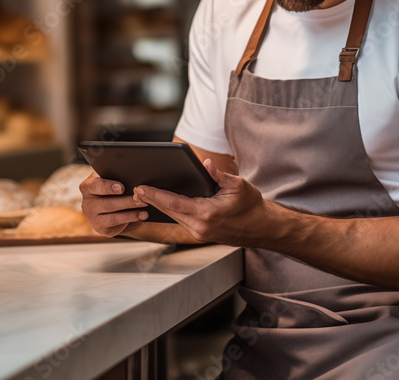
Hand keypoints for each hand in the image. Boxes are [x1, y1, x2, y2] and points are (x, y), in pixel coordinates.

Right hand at [79, 171, 148, 236]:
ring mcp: (92, 217)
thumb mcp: (113, 178)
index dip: (109, 187)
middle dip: (126, 201)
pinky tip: (140, 218)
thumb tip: (135, 176)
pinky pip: (116, 224)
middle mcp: (87, 202)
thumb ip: (118, 176)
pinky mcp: (100, 227)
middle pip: (106, 203)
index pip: (96, 185)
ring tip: (144, 210)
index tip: (122, 188)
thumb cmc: (114, 186)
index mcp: (88, 186)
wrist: (112, 204)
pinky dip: (129, 220)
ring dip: (131, 214)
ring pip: (112, 216)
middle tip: (141, 199)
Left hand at [133, 159, 267, 245]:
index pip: (174, 203)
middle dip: (152, 200)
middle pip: (169, 211)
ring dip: (159, 206)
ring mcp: (199, 232)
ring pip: (174, 217)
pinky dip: (170, 212)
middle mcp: (200, 226)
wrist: (263, 228)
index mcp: (207, 213)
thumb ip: (219, 175)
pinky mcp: (201, 234)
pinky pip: (181, 221)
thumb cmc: (252, 206)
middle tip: (135, 189)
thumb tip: (205, 163)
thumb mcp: (238, 185)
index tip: (141, 189)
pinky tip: (162, 204)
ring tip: (143, 195)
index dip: (155, 195)